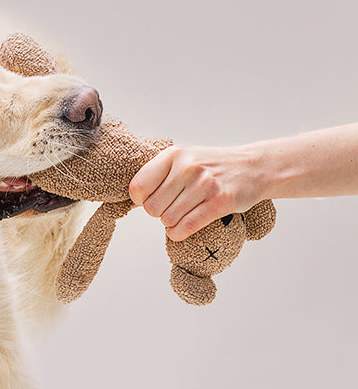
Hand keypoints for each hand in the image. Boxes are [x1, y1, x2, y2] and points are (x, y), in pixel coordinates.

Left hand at [128, 145, 264, 240]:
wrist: (253, 168)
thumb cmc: (212, 167)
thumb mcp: (184, 159)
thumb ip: (160, 174)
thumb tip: (135, 198)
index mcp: (174, 155)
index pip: (138, 187)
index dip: (141, 201)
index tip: (153, 200)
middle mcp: (187, 167)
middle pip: (152, 209)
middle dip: (159, 214)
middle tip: (173, 208)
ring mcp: (205, 184)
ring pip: (168, 220)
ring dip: (172, 224)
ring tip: (184, 215)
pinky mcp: (219, 202)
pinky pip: (186, 227)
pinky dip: (180, 234)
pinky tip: (183, 229)